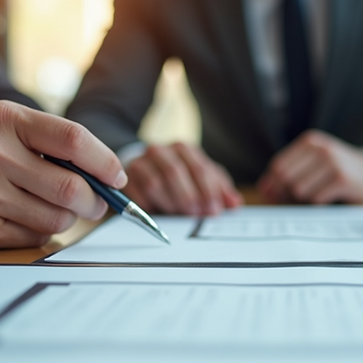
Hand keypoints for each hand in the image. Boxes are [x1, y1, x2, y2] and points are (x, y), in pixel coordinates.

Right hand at [0, 101, 126, 250]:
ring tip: (52, 209)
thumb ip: (47, 143)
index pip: (73, 139)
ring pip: (57, 218)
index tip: (118, 177)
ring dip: (66, 219)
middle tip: (95, 205)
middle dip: (94, 202)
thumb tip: (102, 176)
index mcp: (4, 120)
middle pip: (72, 188)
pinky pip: (34, 237)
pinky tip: (20, 219)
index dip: (105, 161)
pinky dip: (39, 232)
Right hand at [123, 143, 242, 214]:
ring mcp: (141, 162)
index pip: (198, 168)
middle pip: (175, 172)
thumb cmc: (180, 173)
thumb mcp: (203, 176)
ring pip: (154, 183)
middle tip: (197, 214)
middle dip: (189, 196)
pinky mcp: (126, 178)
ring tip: (178, 214)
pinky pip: (136, 193)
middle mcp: (160, 151)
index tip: (214, 210)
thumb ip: (220, 189)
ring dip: (169, 202)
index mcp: (183, 148)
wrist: (146, 165)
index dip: (208, 190)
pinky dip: (148, 205)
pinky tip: (158, 213)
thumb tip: (235, 203)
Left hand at [257, 130, 362, 203]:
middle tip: (294, 199)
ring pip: (299, 190)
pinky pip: (316, 198)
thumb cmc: (337, 169)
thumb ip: (288, 172)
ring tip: (316, 194)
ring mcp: (332, 163)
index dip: (272, 184)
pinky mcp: (342, 179)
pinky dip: (318, 202)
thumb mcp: (314, 163)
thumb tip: (264, 189)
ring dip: (304, 198)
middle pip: (286, 178)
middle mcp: (320, 149)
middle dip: (285, 193)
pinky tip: (328, 196)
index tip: (273, 195)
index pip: (278, 165)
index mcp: (310, 142)